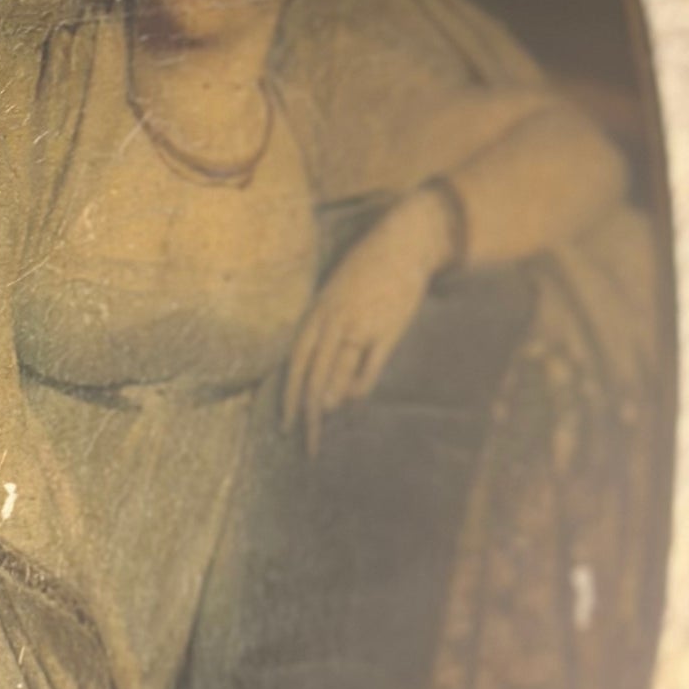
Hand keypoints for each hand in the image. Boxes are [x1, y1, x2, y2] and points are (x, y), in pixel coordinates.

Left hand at [285, 187, 454, 451]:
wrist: (404, 243)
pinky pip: (370, 366)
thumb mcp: (337, 299)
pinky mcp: (388, 328)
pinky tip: (352, 401)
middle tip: (303, 445)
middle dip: (306, 414)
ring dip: (329, 403)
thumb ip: (328, 335)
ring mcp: (361, 323)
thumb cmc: (368, 273)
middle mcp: (334, 319)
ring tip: (320, 429)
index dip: (289, 396)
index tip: (284, 426)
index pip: (296, 362)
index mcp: (318, 311)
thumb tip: (325, 384)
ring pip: (338, 373)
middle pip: (314, 375)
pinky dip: (359, 386)